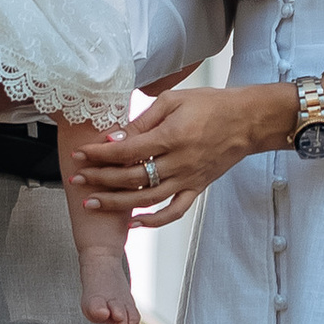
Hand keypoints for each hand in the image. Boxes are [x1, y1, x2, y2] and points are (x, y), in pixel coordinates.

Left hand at [71, 83, 287, 229]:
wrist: (247, 120)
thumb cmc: (210, 104)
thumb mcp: (173, 100)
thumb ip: (143, 120)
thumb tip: (116, 136)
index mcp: (170, 137)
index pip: (126, 150)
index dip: (99, 154)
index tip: (79, 154)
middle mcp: (178, 163)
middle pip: (131, 177)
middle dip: (99, 179)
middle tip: (76, 180)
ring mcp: (188, 179)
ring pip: (147, 199)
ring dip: (117, 204)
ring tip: (93, 204)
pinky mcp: (197, 188)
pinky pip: (174, 211)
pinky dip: (154, 221)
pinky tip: (134, 223)